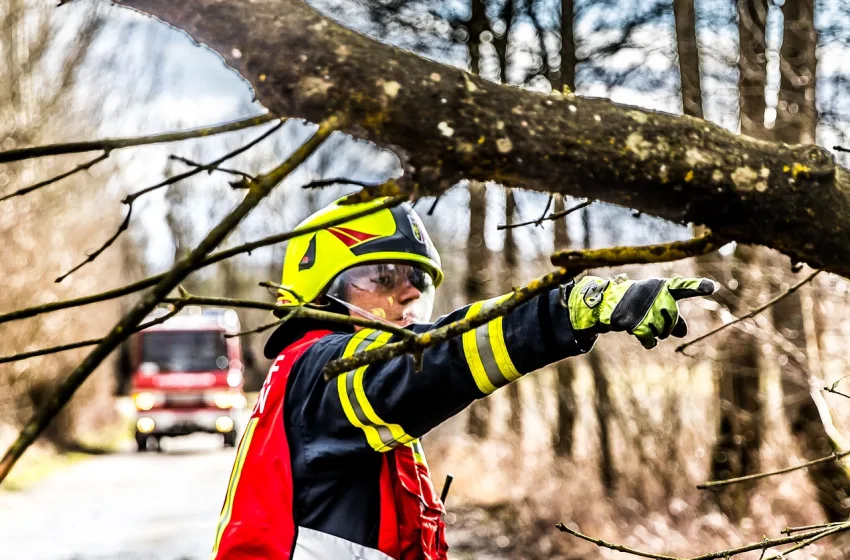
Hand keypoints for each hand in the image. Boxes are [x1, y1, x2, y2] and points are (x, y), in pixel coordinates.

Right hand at [567, 274, 716, 348]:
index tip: (712, 288)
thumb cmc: (637, 302)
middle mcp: (655, 296)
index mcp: (662, 286)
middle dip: (665, 325)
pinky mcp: (635, 324)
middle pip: (673, 320)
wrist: (606, 303)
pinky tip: (642, 335)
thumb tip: (683, 334)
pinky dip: (649, 342)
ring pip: (663, 332)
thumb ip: (673, 315)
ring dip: (654, 332)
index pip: (682, 286)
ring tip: (641, 321)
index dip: (697, 287)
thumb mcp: (655, 303)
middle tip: (651, 317)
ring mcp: (645, 310)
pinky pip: (652, 341)